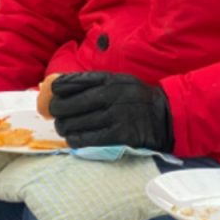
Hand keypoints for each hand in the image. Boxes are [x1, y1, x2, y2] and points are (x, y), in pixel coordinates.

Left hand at [49, 71, 173, 151]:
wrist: (166, 115)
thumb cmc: (136, 97)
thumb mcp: (117, 80)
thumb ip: (93, 82)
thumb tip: (60, 85)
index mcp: (106, 80)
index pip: (69, 83)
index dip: (55, 90)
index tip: (52, 94)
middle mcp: (108, 96)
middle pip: (66, 105)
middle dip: (56, 112)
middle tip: (56, 116)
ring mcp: (114, 116)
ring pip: (73, 124)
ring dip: (64, 128)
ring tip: (65, 128)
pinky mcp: (120, 135)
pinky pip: (87, 139)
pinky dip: (75, 140)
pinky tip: (74, 139)